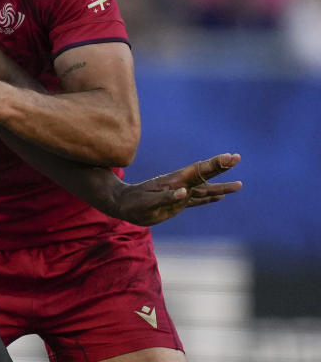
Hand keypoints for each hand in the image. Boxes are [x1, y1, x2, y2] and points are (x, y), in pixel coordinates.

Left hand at [114, 153, 242, 225]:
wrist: (123, 204)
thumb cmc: (134, 202)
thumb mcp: (148, 202)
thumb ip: (166, 197)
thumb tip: (184, 191)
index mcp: (175, 182)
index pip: (199, 171)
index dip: (215, 164)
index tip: (230, 157)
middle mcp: (180, 186)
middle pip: (204, 176)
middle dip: (220, 168)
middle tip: (237, 158)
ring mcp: (180, 194)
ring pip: (204, 189)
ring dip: (221, 187)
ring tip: (239, 185)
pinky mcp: (177, 203)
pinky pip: (197, 200)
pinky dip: (209, 198)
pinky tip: (219, 197)